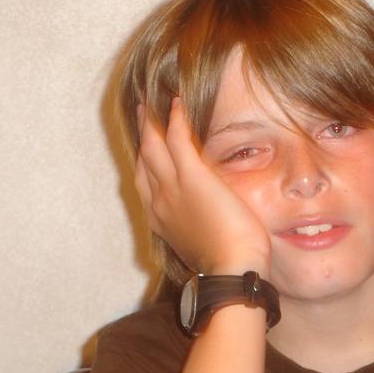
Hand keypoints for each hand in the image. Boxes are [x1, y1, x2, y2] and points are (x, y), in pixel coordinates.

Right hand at [135, 98, 270, 275]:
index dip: (146, 162)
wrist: (232, 270)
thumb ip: (200, 223)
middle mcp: (159, 203)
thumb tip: (212, 215)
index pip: (146, 184)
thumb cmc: (229, 262)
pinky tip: (176, 102)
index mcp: (162, 220)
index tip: (147, 148)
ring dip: (152, 122)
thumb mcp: (205, 241)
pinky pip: (177, 139)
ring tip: (151, 103)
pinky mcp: (193, 179)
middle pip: (143, 161)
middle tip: (141, 115)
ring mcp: (172, 189)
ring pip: (153, 146)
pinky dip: (175, 119)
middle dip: (141, 136)